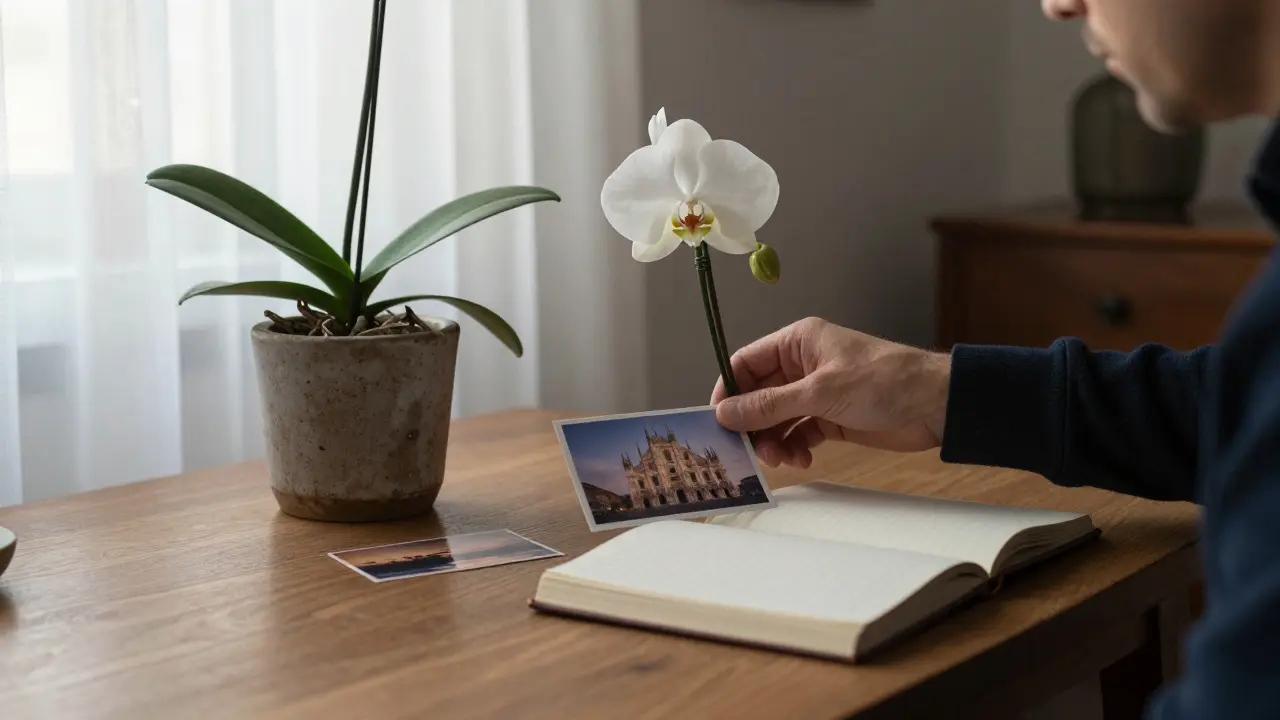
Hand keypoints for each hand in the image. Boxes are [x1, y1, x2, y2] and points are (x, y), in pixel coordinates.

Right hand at [710, 317, 950, 467]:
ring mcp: (815, 393)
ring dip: (773, 440)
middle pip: (758, 395)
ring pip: (776, 419)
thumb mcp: (820, 392)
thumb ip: (769, 405)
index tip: (718, 420)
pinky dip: (794, 448)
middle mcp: (802, 365)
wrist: (934, 405)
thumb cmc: (881, 381)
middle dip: (752, 423)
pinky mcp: (829, 418)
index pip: (746, 363)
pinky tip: (800, 460)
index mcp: (797, 343)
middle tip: (750, 451)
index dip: (728, 390)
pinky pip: (797, 434)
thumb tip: (724, 414)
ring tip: (782, 460)